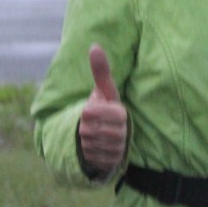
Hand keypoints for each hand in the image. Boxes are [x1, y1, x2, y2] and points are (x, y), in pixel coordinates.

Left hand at [78, 44, 127, 173]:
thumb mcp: (103, 91)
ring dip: (86, 140)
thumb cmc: (106, 108)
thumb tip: (95, 46)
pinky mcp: (113, 160)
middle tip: (92, 124)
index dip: (86, 111)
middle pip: (87, 129)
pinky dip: (89, 152)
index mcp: (120, 112)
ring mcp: (118, 146)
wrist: (110, 135)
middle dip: (85, 127)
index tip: (89, 109)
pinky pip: (91, 156)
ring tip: (94, 134)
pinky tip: (95, 147)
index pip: (91, 112)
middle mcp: (122, 130)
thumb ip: (101, 70)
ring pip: (88, 143)